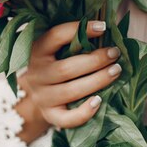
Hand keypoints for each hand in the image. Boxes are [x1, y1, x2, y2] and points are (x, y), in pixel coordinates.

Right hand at [16, 20, 121, 142]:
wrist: (30, 95)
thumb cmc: (50, 64)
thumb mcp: (52, 49)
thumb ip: (70, 41)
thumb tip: (104, 29)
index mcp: (37, 51)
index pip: (56, 36)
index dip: (78, 30)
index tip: (103, 27)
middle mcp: (37, 74)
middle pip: (66, 68)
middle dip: (95, 60)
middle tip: (115, 53)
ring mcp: (42, 97)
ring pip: (71, 91)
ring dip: (97, 81)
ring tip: (116, 71)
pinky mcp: (50, 115)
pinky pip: (67, 118)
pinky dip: (84, 112)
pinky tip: (99, 101)